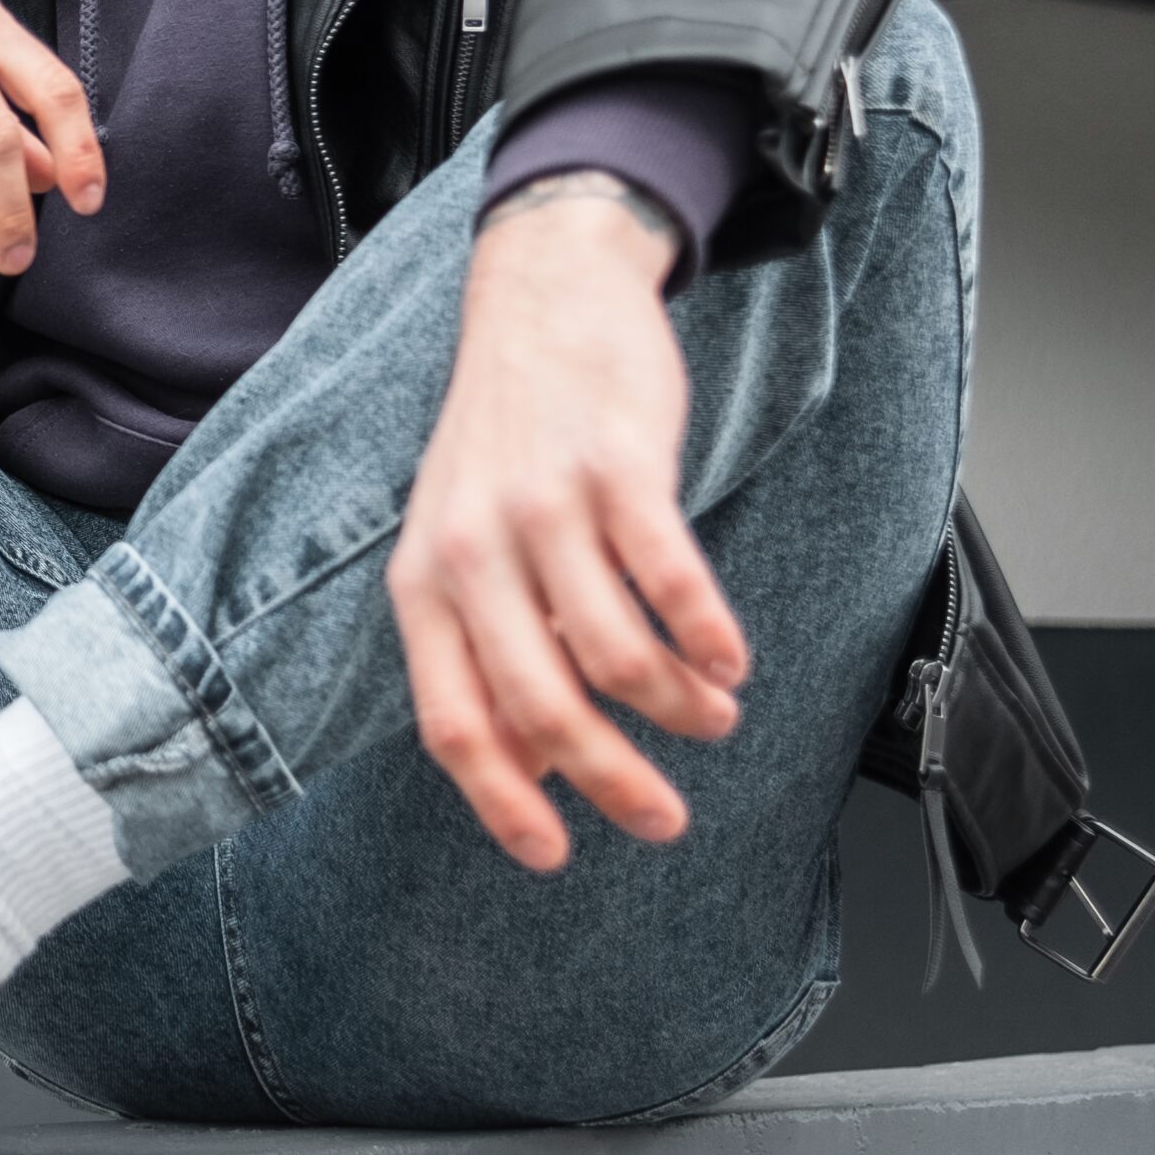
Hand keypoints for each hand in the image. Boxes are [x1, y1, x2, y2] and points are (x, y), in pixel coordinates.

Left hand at [386, 174, 750, 872]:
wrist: (539, 297)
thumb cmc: (505, 440)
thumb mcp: (460, 540)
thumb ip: (486, 644)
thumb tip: (529, 763)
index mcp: (424, 582)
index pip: (453, 721)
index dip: (502, 801)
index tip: (553, 856)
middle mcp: (472, 551)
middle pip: (544, 706)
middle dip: (613, 782)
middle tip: (665, 820)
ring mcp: (543, 508)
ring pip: (618, 656)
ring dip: (677, 710)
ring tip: (711, 719)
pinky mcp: (618, 468)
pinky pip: (671, 580)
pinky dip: (709, 637)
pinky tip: (729, 661)